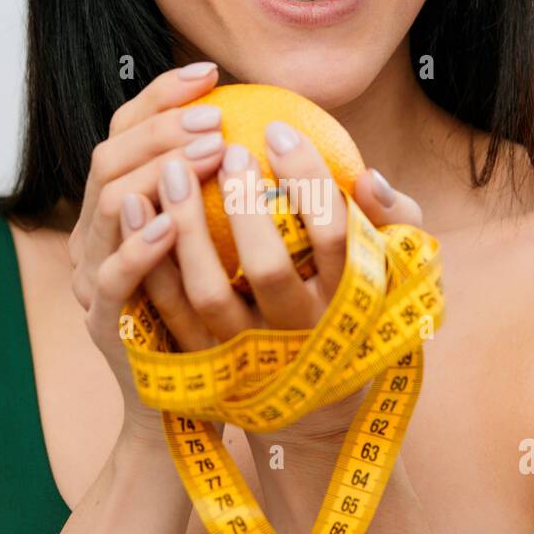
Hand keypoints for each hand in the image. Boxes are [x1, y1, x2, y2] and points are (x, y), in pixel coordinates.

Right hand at [67, 61, 226, 438]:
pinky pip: (115, 278)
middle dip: (161, 126)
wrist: (195, 409)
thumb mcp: (236, 252)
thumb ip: (251, 198)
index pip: (128, 131)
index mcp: (131, 208)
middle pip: (111, 155)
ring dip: (156, 171)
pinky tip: (173, 223)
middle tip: (217, 120)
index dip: (161, 96)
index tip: (210, 73)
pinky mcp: (105, 324)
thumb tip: (289, 134)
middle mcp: (102, 234)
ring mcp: (96, 276)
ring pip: (108, 204)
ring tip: (209, 155)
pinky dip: (139, 246)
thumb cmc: (229, 325)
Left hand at [137, 117, 423, 452]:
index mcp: (349, 301)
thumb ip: (394, 218)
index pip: (333, 235)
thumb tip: (367, 174)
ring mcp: (248, 353)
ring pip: (209, 293)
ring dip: (186, 229)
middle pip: (268, 268)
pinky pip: (170, 311)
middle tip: (225, 150)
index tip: (278, 130)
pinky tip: (137, 209)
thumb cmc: (359, 305)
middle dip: (244, 206)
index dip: (307, 179)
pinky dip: (151, 261)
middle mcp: (299, 331)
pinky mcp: (204, 364)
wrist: (316, 403)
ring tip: (172, 170)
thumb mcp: (396, 266)